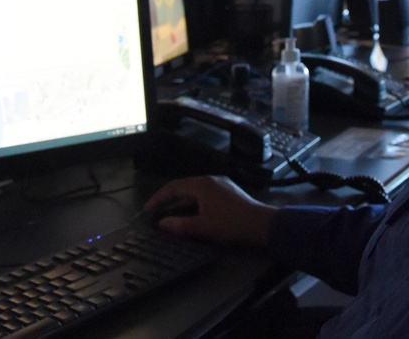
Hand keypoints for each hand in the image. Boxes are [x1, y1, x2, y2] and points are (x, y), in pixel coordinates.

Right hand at [142, 175, 277, 246]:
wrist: (262, 224)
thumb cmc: (231, 224)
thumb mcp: (203, 227)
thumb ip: (180, 225)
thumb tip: (162, 223)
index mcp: (202, 184)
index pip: (173, 187)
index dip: (158, 198)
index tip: (146, 210)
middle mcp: (211, 180)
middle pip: (183, 186)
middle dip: (168, 199)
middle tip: (155, 212)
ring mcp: (221, 185)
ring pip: (194, 191)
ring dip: (180, 202)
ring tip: (169, 214)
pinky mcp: (229, 193)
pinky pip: (204, 195)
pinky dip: (193, 203)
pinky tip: (191, 214)